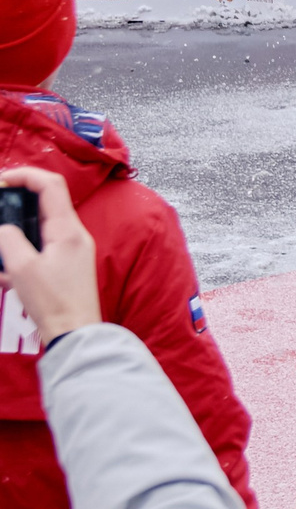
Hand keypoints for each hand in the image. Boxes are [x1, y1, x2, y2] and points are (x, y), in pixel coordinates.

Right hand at [0, 167, 98, 346]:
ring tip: (3, 261)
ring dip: (16, 234)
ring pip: (40, 227)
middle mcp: (75, 234)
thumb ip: (9, 240)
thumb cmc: (53, 301)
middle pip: (45, 202)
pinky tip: (6, 275)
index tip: (1, 180)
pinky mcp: (68, 264)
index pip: (51, 185)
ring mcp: (74, 249)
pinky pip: (41, 248)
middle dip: (17, 203)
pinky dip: (21, 254)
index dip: (25, 175)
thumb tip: (3, 227)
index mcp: (68, 229)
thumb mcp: (22, 268)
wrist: (74, 332)